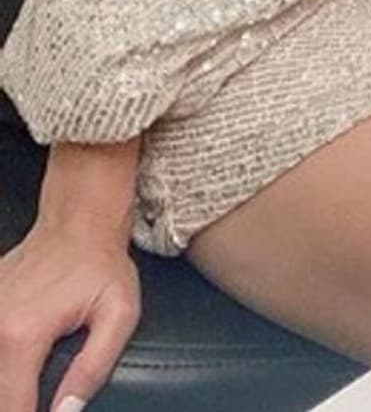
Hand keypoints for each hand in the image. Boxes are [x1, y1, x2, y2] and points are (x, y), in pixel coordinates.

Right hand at [0, 218, 139, 411]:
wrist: (80, 218)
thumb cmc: (102, 262)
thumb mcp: (119, 314)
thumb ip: (93, 369)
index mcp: (22, 334)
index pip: (13, 408)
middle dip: (17, 405)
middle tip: (41, 400)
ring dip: (9, 385)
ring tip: (31, 385)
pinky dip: (4, 366)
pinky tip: (21, 364)